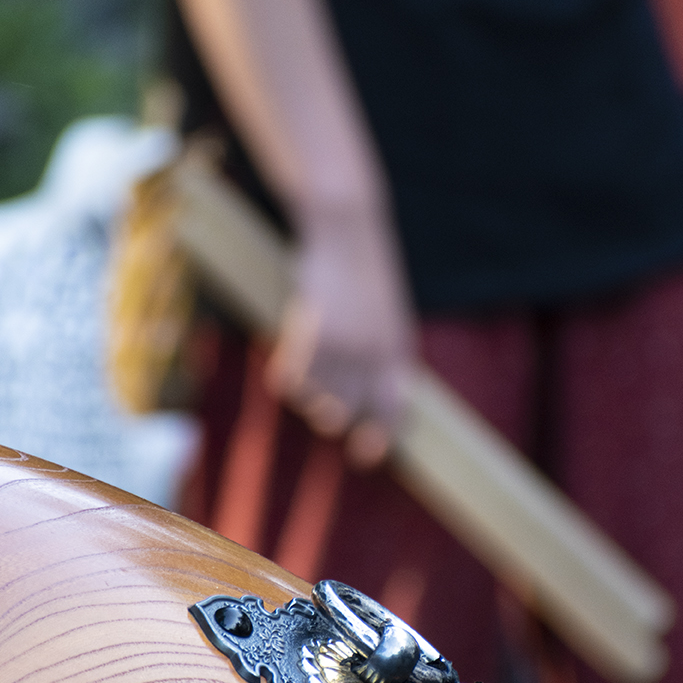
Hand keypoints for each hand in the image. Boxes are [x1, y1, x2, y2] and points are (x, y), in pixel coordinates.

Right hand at [265, 202, 416, 467]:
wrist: (347, 227)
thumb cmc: (363, 268)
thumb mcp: (385, 310)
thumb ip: (380, 351)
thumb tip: (366, 395)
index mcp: (398, 346)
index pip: (393, 407)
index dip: (380, 436)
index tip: (365, 455)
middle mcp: (374, 352)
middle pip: (349, 410)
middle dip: (333, 417)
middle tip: (323, 414)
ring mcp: (344, 344)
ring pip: (318, 398)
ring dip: (309, 395)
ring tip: (306, 379)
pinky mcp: (313, 332)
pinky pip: (293, 379)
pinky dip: (286, 379)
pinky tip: (284, 373)